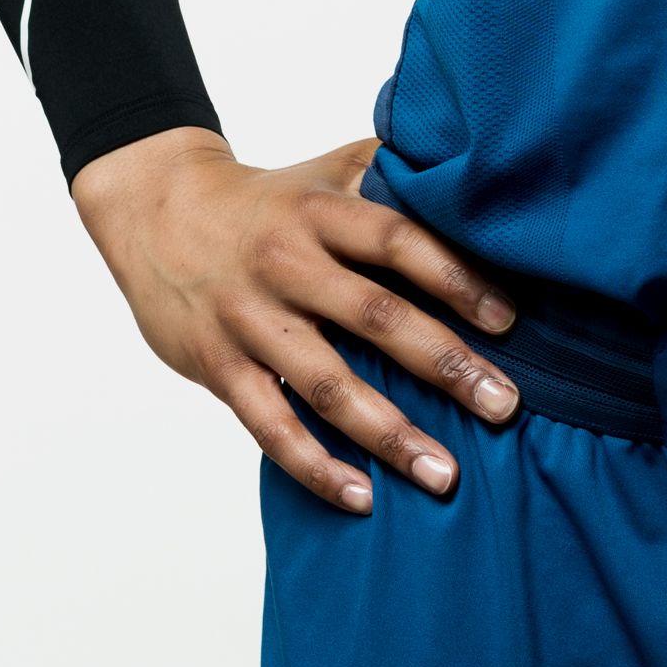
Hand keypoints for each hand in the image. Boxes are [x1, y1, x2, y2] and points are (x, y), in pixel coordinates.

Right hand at [70, 126, 518, 512]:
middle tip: (505, 406)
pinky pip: (271, 426)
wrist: (158, 211)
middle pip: (375, 317)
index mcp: (320, 212)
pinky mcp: (220, 368)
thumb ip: (395, 176)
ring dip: (390, 434)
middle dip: (444, 365)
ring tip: (446, 474)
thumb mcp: (329, 169)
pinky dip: (316, 467)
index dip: (455, 278)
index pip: (397, 241)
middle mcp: (286, 264)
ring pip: (328, 385)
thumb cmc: (271, 198)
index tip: (508, 320)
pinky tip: (362, 497)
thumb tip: (479, 181)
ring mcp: (250, 321)